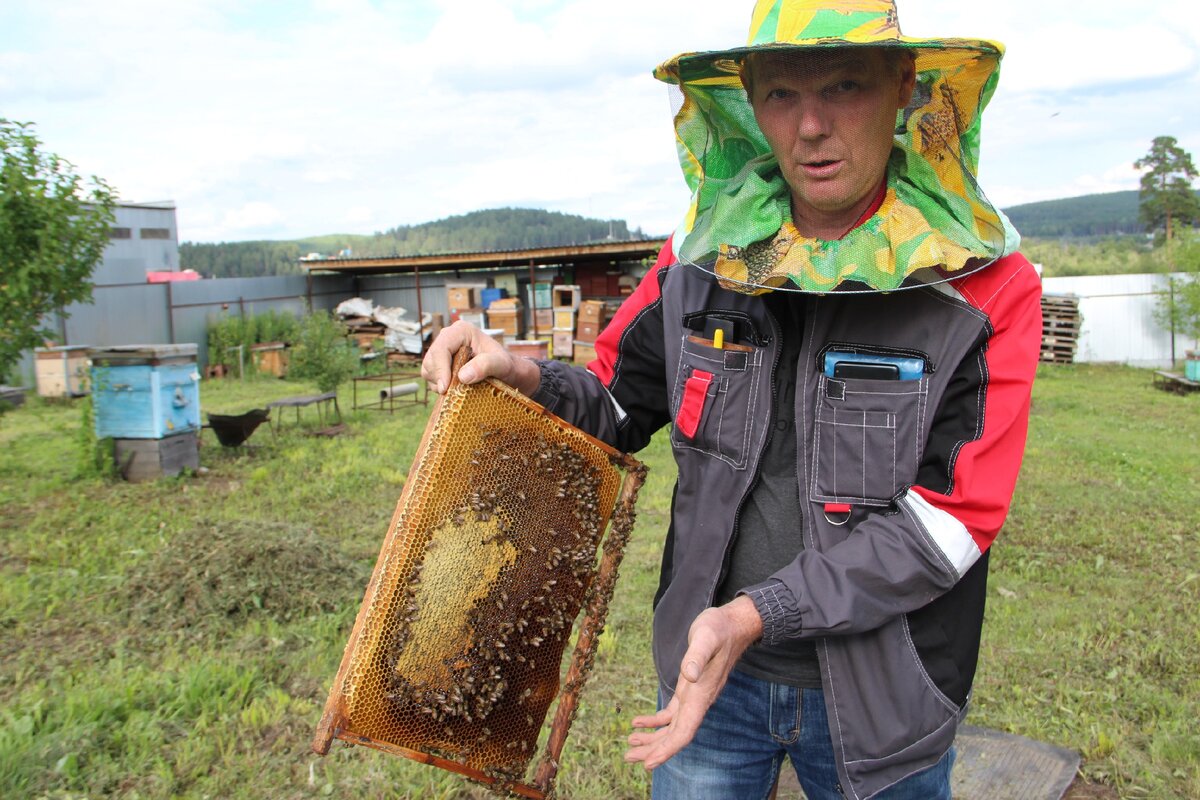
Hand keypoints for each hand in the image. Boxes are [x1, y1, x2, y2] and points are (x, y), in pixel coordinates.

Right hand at [420, 320, 540, 395]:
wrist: (506, 372)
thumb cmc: (506, 365)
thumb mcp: (502, 365)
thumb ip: (486, 366)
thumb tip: (463, 376)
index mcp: (462, 331)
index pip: (441, 348)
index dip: (440, 368)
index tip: (445, 388)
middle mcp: (449, 338)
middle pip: (431, 359)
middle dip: (439, 377)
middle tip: (451, 393)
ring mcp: (443, 350)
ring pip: (428, 369)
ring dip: (438, 383)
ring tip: (457, 389)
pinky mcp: (441, 363)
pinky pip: (431, 376)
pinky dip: (439, 385)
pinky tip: (455, 388)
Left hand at [624, 595, 762, 769]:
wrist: (732, 625)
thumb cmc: (719, 630)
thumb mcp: (706, 638)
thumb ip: (696, 656)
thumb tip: (688, 675)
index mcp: (700, 696)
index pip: (684, 732)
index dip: (667, 750)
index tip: (649, 764)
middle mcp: (697, 701)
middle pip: (675, 736)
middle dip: (653, 749)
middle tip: (627, 758)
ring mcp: (693, 697)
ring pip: (672, 728)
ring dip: (652, 738)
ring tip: (630, 744)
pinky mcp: (689, 689)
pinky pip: (671, 714)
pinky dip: (654, 721)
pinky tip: (638, 723)